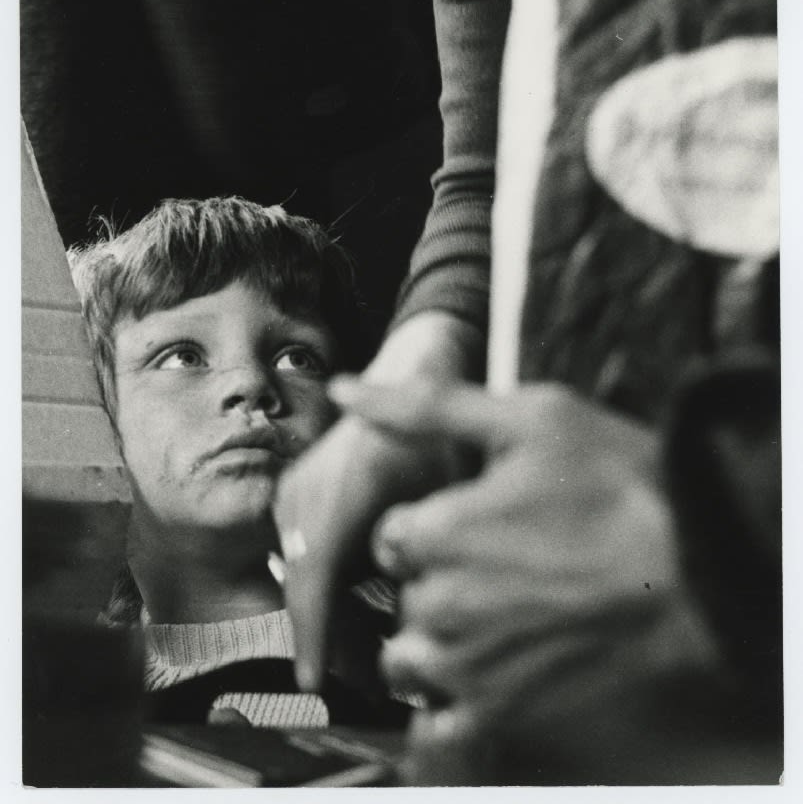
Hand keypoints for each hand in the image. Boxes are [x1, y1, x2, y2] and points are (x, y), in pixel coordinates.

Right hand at [274, 311, 483, 690]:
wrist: (416, 371)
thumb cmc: (445, 431)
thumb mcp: (448, 489)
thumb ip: (427, 553)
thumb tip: (413, 627)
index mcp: (341, 487)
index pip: (315, 577)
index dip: (315, 635)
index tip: (313, 685)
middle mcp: (305, 492)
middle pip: (307, 590)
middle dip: (339, 644)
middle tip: (385, 688)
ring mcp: (294, 495)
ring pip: (307, 582)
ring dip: (340, 621)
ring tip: (388, 658)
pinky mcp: (295, 502)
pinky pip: (309, 563)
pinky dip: (337, 595)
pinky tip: (376, 616)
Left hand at [333, 380, 725, 783]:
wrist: (702, 570)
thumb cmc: (620, 485)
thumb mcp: (529, 417)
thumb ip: (427, 407)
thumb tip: (345, 392)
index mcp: (436, 529)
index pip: (391, 536)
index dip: (430, 525)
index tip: (473, 523)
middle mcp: (439, 603)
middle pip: (405, 596)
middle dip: (438, 581)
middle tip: (501, 567)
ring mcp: (470, 666)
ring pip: (412, 661)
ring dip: (438, 642)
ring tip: (498, 618)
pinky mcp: (505, 713)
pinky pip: (440, 725)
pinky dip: (451, 705)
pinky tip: (491, 670)